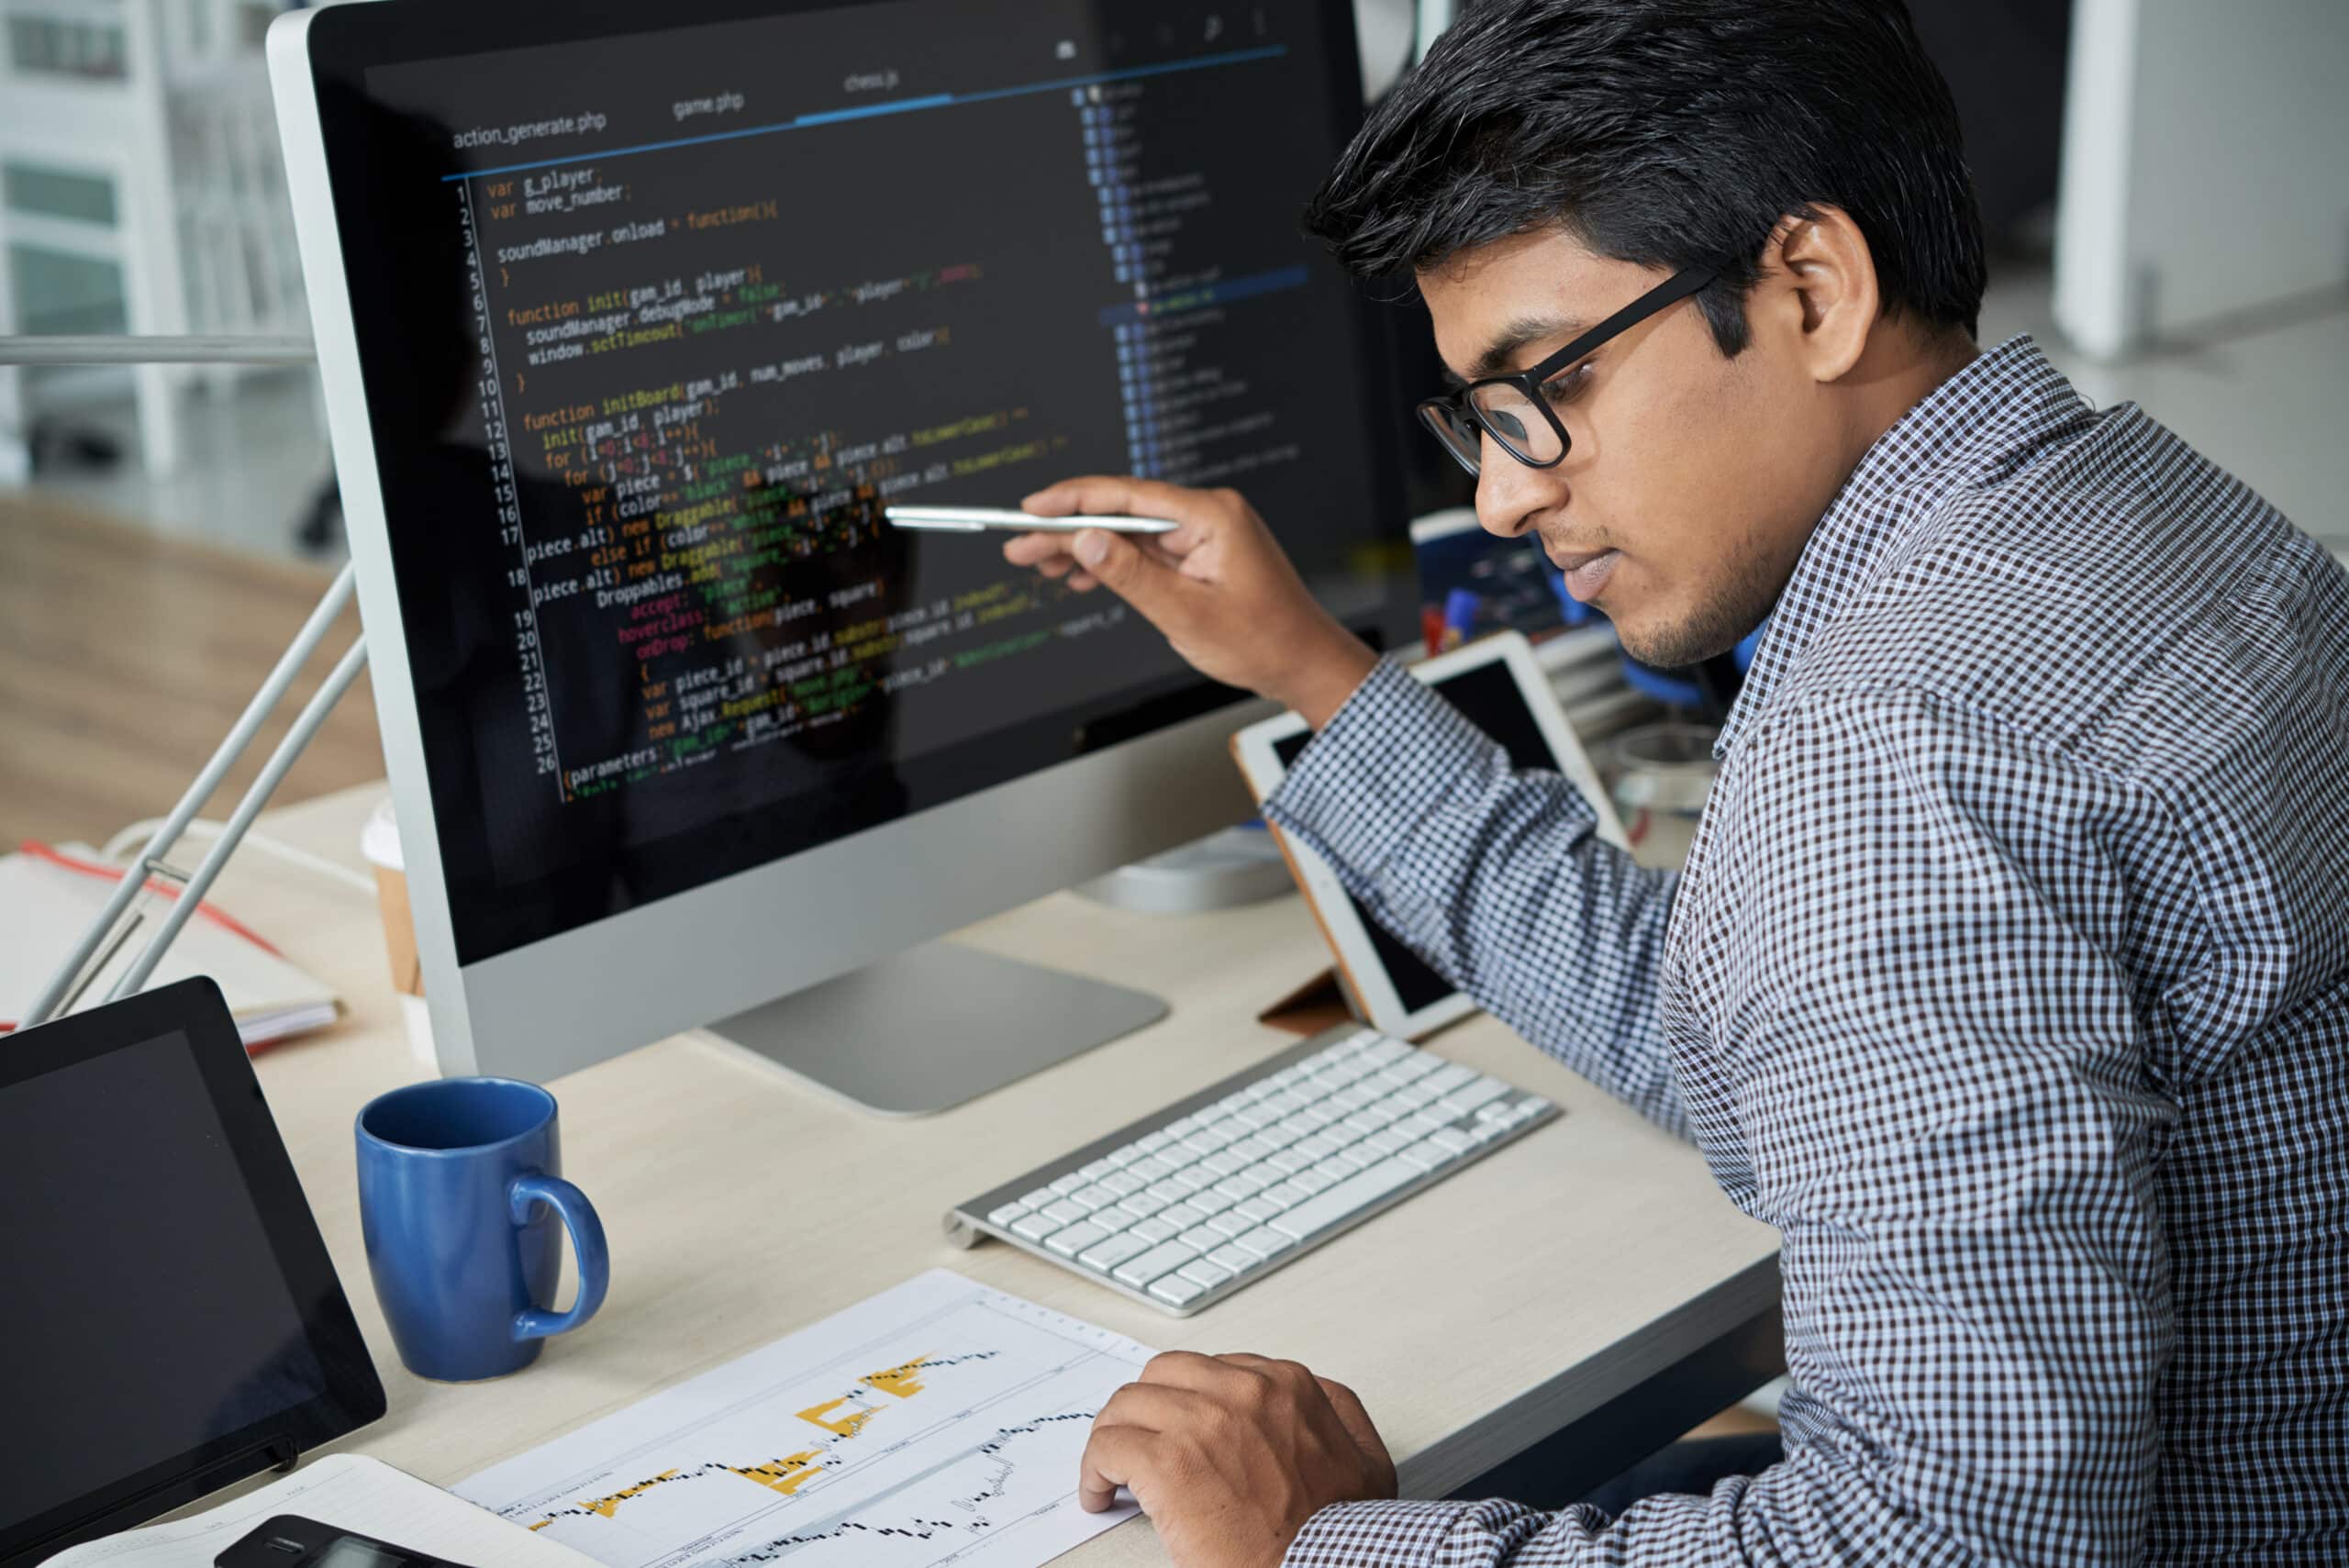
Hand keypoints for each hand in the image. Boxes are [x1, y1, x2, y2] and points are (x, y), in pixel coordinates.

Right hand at [1005, 477, 1377, 727]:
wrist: (1303, 664)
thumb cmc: (1262, 641)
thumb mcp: (1186, 613)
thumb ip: (1131, 575)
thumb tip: (1085, 541)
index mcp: (1212, 515)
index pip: (1128, 496)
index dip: (1073, 500)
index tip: (1032, 508)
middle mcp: (1208, 515)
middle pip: (1122, 513)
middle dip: (1068, 530)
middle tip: (1020, 546)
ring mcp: (1205, 534)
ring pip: (1129, 534)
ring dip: (1085, 550)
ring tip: (1039, 565)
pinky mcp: (1201, 555)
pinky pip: (1147, 552)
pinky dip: (1114, 565)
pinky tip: (1080, 578)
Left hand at [1079, 1351, 1395, 1567]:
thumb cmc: (1338, 1532)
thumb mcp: (1365, 1460)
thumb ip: (1340, 1414)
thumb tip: (1316, 1396)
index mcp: (1285, 1386)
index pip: (1209, 1368)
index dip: (1184, 1402)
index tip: (1175, 1428)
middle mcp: (1242, 1392)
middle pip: (1162, 1376)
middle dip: (1144, 1409)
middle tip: (1136, 1442)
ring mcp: (1203, 1422)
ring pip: (1127, 1405)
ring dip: (1114, 1438)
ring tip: (1111, 1469)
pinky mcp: (1167, 1463)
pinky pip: (1108, 1446)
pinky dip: (1095, 1469)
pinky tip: (1099, 1493)